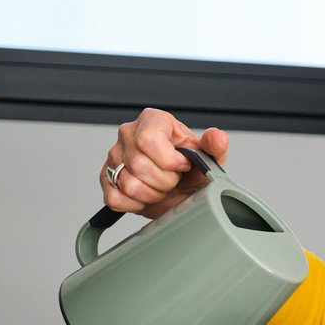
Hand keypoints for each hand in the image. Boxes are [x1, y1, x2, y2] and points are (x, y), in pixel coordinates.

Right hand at [100, 108, 229, 218]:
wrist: (181, 191)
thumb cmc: (192, 171)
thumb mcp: (210, 159)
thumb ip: (215, 146)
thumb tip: (217, 137)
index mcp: (153, 120)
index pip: (148, 138)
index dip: (169, 160)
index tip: (182, 166)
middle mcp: (129, 133)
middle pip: (139, 164)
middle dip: (165, 181)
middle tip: (173, 179)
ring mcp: (114, 156)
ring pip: (128, 184)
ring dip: (152, 193)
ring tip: (161, 187)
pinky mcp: (106, 178)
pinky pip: (116, 198)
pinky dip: (135, 204)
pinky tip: (147, 196)